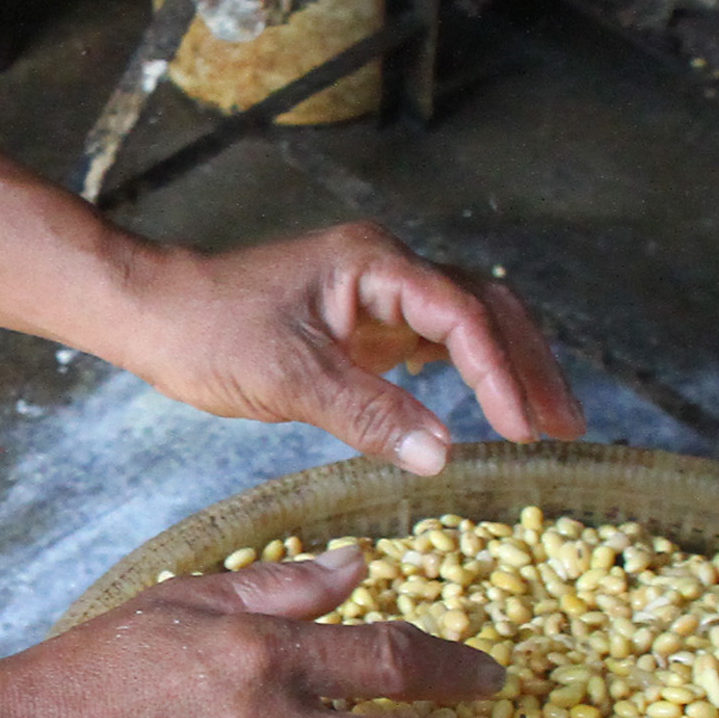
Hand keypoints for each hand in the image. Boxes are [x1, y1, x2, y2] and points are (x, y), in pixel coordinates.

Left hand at [106, 224, 584, 475]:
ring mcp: (377, 294)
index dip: (500, 372)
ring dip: (509, 369)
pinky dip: (471, 374)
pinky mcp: (363, 324)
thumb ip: (369, 415)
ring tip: (545, 425)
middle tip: (565, 428)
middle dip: (529, 366)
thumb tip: (445, 455)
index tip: (523, 428)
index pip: (462, 314)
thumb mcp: (288, 379)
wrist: (153, 315)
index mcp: (373, 263)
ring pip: (468, 323)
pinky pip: (435, 341)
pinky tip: (489, 411)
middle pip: (486, 308)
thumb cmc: (208, 331)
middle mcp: (385, 269)